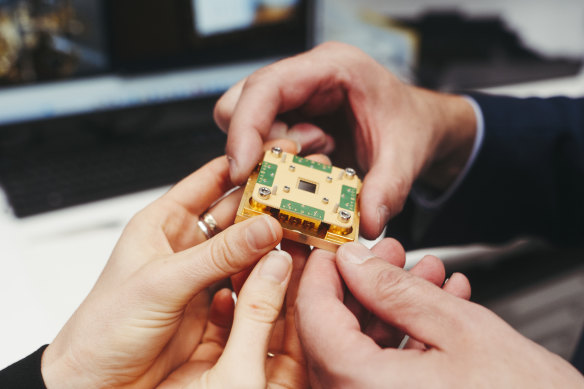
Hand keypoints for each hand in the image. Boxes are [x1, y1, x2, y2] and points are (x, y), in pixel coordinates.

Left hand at [40, 156, 290, 387]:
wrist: (96, 383)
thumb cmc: (103, 327)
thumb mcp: (161, 282)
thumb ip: (216, 256)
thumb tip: (265, 228)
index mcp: (163, 223)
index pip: (211, 179)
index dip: (245, 162)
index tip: (278, 154)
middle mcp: (185, 244)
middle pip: (236, 211)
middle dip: (269, 200)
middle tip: (303, 192)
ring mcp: (201, 275)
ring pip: (246, 247)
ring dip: (273, 238)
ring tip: (305, 226)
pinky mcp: (213, 305)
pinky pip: (247, 281)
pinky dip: (268, 274)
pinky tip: (288, 267)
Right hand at [215, 41, 477, 237]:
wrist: (417, 124)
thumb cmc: (409, 123)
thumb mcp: (406, 155)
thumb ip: (388, 188)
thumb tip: (366, 222)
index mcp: (331, 67)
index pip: (266, 87)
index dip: (246, 127)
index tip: (242, 168)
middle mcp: (304, 79)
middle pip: (241, 104)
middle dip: (256, 147)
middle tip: (290, 169)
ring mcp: (293, 99)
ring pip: (245, 126)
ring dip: (270, 158)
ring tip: (317, 162)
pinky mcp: (289, 120)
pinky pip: (262, 143)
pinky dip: (277, 165)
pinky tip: (315, 166)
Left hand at [295, 241, 583, 387]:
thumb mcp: (460, 330)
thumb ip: (394, 291)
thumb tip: (353, 262)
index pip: (314, 321)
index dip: (321, 277)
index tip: (334, 251)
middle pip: (336, 337)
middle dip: (364, 289)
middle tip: (389, 257)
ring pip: (363, 353)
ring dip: (390, 310)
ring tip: (426, 276)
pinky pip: (385, 375)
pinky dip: (405, 340)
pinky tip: (438, 310)